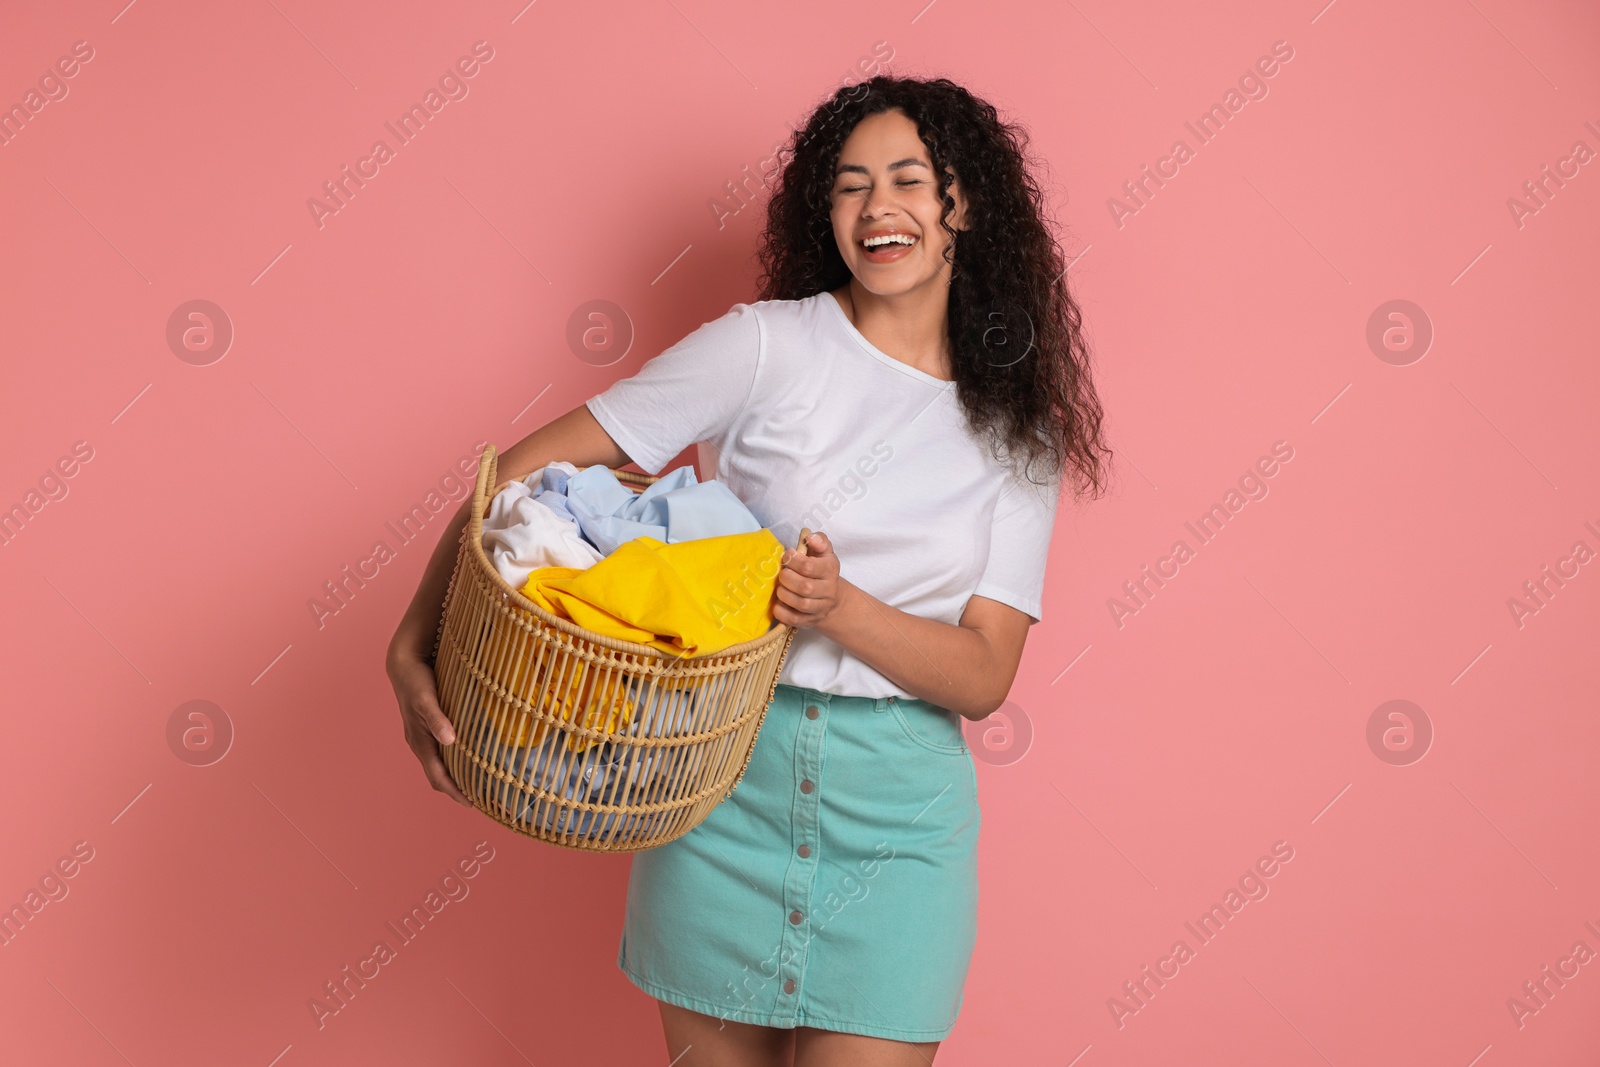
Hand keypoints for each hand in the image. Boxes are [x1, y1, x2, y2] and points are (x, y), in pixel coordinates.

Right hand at [386, 647, 475, 808]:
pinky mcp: (428, 728)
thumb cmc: (416, 681)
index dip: (454, 792)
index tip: (472, 803)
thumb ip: (437, 719)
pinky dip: (455, 761)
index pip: (438, 777)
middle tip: (481, 799)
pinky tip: (469, 758)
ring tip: (477, 784)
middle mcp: (420, 744)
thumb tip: (450, 740)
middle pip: (439, 776)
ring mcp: (423, 737)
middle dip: (457, 790)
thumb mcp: (426, 699)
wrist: (404, 664)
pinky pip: (441, 752)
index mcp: (420, 742)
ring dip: (456, 777)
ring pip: (440, 765)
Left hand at [774, 531, 846, 630]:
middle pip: (805, 587)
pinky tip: (778, 603)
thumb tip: (810, 537)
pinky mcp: (810, 621)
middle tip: (782, 574)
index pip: (809, 567)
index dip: (793, 561)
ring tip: (780, 587)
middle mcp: (828, 590)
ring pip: (800, 604)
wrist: (832, 598)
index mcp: (830, 570)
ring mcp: (820, 608)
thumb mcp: (824, 552)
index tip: (788, 556)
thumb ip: (819, 540)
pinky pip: (794, 619)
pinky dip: (782, 611)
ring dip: (784, 594)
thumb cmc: (821, 569)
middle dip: (787, 578)